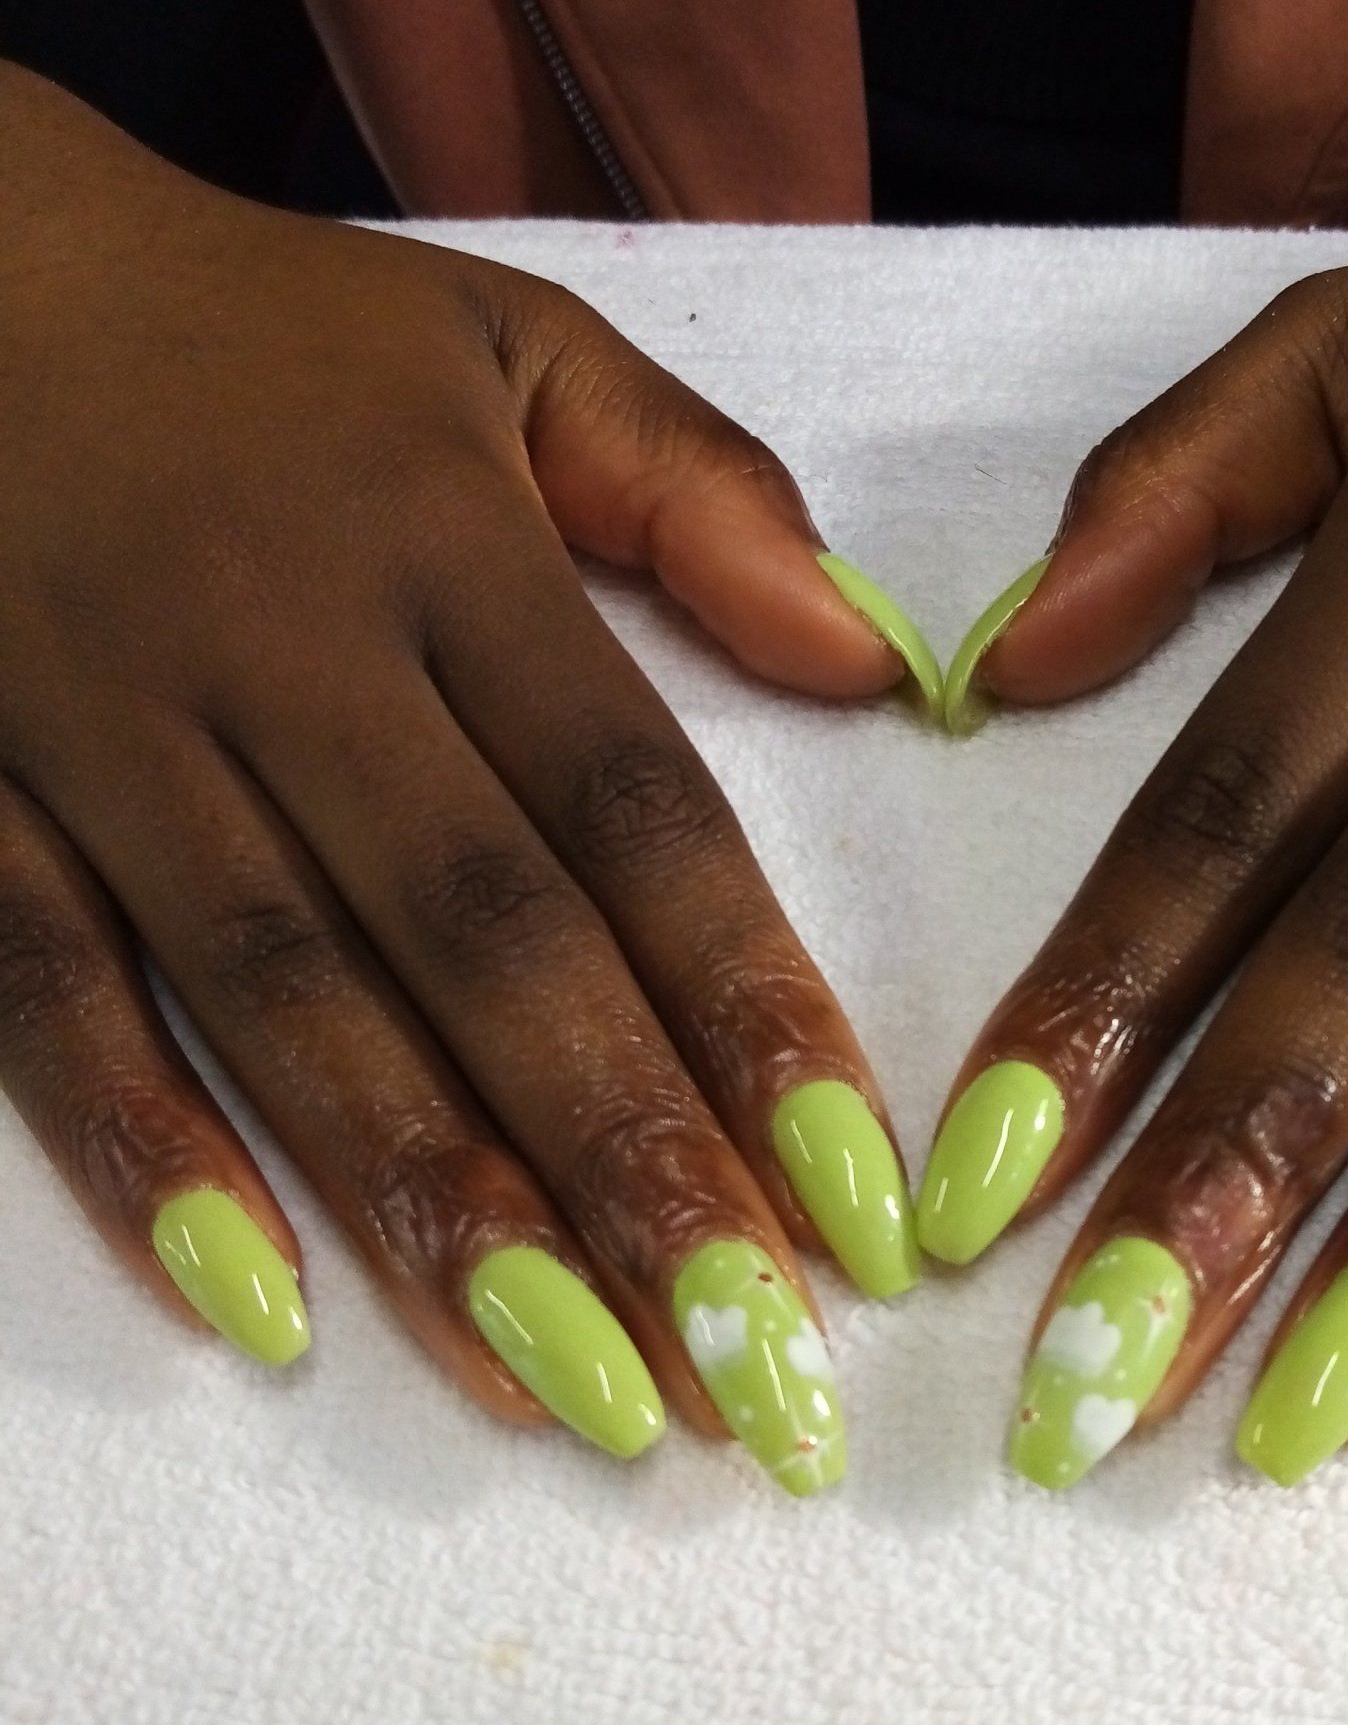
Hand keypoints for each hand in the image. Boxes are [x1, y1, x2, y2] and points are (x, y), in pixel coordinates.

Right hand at [0, 70, 935, 1492]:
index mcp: (444, 545)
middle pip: (482, 936)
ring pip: (282, 995)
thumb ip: (700, 491)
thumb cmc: (260, 330)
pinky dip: (135, 1142)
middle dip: (626, 1161)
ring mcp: (103, 727)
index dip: (751, 1007)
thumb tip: (886, 661)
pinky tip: (258, 1307)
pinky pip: (38, 984)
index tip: (864, 1200)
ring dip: (429, 1205)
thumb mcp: (506, 344)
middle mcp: (283, 648)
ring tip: (568, 1394)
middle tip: (749, 1371)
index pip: (633, 809)